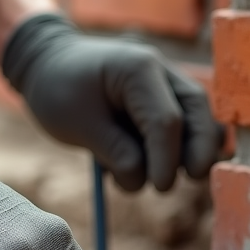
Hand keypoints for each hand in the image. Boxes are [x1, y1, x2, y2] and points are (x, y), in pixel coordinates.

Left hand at [1, 14, 222, 191]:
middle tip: (183, 182)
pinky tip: (169, 164)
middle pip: (198, 114)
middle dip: (197, 153)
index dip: (167, 159)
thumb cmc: (59, 89)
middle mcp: (162, 71)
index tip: (159, 187)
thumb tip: (143, 176)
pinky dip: (185, 145)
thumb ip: (114, 149)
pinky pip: (190, 122)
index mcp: (139, 69)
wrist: (50, 63)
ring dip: (189, 151)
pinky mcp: (167, 98)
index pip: (167, 121)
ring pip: (200, 119)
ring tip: (156, 174)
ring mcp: (168, 82)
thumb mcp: (77, 123)